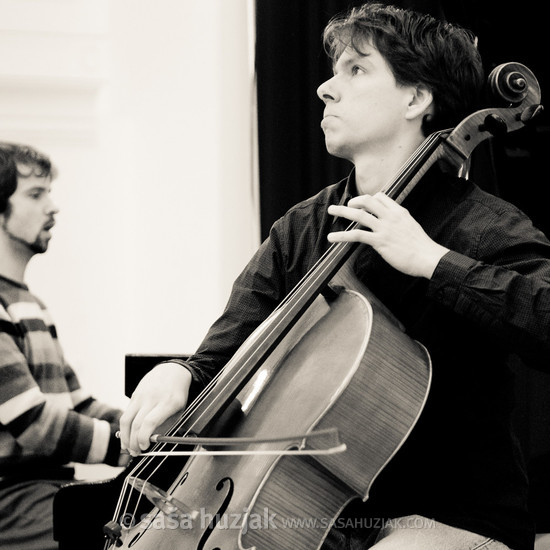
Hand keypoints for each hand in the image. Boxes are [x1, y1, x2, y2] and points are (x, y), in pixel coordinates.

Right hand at [119, 362, 191, 455]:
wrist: (172, 370)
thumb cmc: (177, 394)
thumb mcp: (179, 410)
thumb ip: (165, 426)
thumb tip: (151, 441)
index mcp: (167, 403)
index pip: (149, 422)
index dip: (143, 438)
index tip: (145, 448)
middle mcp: (152, 398)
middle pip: (135, 424)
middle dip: (133, 442)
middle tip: (135, 453)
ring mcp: (141, 395)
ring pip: (126, 419)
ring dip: (124, 437)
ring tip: (127, 448)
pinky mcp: (134, 394)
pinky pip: (126, 413)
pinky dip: (124, 427)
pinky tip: (126, 436)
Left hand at [327, 192, 448, 278]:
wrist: (428, 257)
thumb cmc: (421, 247)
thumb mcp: (411, 228)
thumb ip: (399, 223)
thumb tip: (391, 226)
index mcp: (399, 212)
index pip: (381, 197)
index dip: (368, 199)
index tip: (360, 204)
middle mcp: (390, 216)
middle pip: (367, 200)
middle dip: (352, 201)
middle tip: (341, 206)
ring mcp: (384, 228)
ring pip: (359, 214)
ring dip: (342, 211)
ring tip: (331, 211)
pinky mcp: (379, 241)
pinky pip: (356, 235)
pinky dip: (342, 235)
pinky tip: (333, 237)